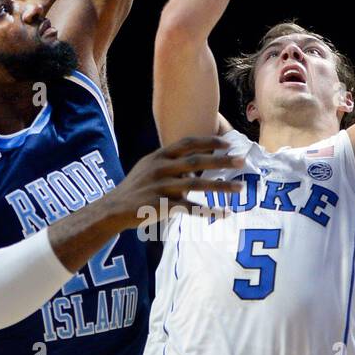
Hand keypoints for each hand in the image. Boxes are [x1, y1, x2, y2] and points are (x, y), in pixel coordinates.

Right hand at [110, 136, 245, 225]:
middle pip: (197, 161)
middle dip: (221, 160)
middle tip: (242, 161)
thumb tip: (192, 163)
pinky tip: (223, 213)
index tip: (227, 143)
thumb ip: (168, 163)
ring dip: (221, 186)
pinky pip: (190, 208)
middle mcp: (160, 168)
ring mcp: (161, 187)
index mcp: (158, 157)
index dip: (208, 141)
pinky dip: (208, 211)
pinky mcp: (161, 205)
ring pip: (197, 184)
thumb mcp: (147, 168)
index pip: (187, 143)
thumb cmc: (133, 189)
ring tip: (240, 188)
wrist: (112, 210)